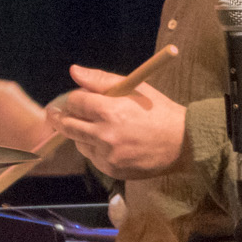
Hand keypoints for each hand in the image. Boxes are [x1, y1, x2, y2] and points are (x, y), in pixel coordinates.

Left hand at [47, 63, 185, 178]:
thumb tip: (74, 71)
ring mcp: (108, 155)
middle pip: (68, 125)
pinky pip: (92, 157)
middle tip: (58, 113)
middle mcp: (105, 135)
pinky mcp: (112, 170)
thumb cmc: (158, 111)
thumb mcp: (133, 88)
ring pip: (78, 142)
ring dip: (81, 133)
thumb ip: (100, 80)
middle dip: (63, 117)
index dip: (74, 98)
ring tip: (96, 126)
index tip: (77, 98)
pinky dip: (94, 149)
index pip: (75, 101)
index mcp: (110, 110)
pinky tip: (109, 142)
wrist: (183, 143)